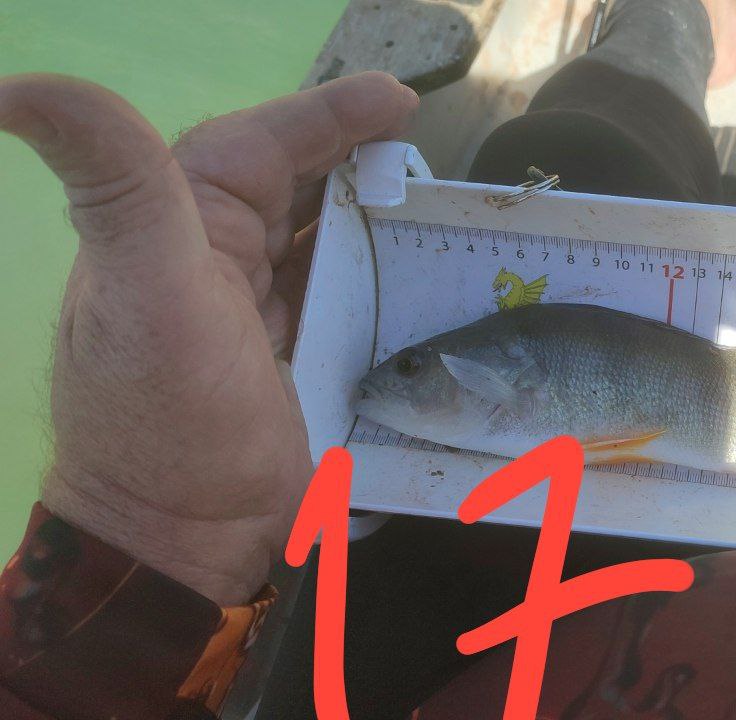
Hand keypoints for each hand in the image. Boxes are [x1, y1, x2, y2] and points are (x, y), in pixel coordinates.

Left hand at [0, 72, 417, 604]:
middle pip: (302, 186)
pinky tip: (429, 278)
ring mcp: (263, 313)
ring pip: (328, 238)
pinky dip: (387, 277)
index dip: (329, 114)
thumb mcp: (144, 292)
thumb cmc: (168, 416)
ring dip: (382, 218)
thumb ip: (114, 184)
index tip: (403, 103)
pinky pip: (350, 296)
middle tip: (430, 159)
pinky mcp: (301, 360)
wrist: (186, 543)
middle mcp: (218, 261)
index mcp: (180, 229)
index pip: (259, 144)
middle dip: (365, 160)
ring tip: (444, 213)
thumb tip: (19, 85)